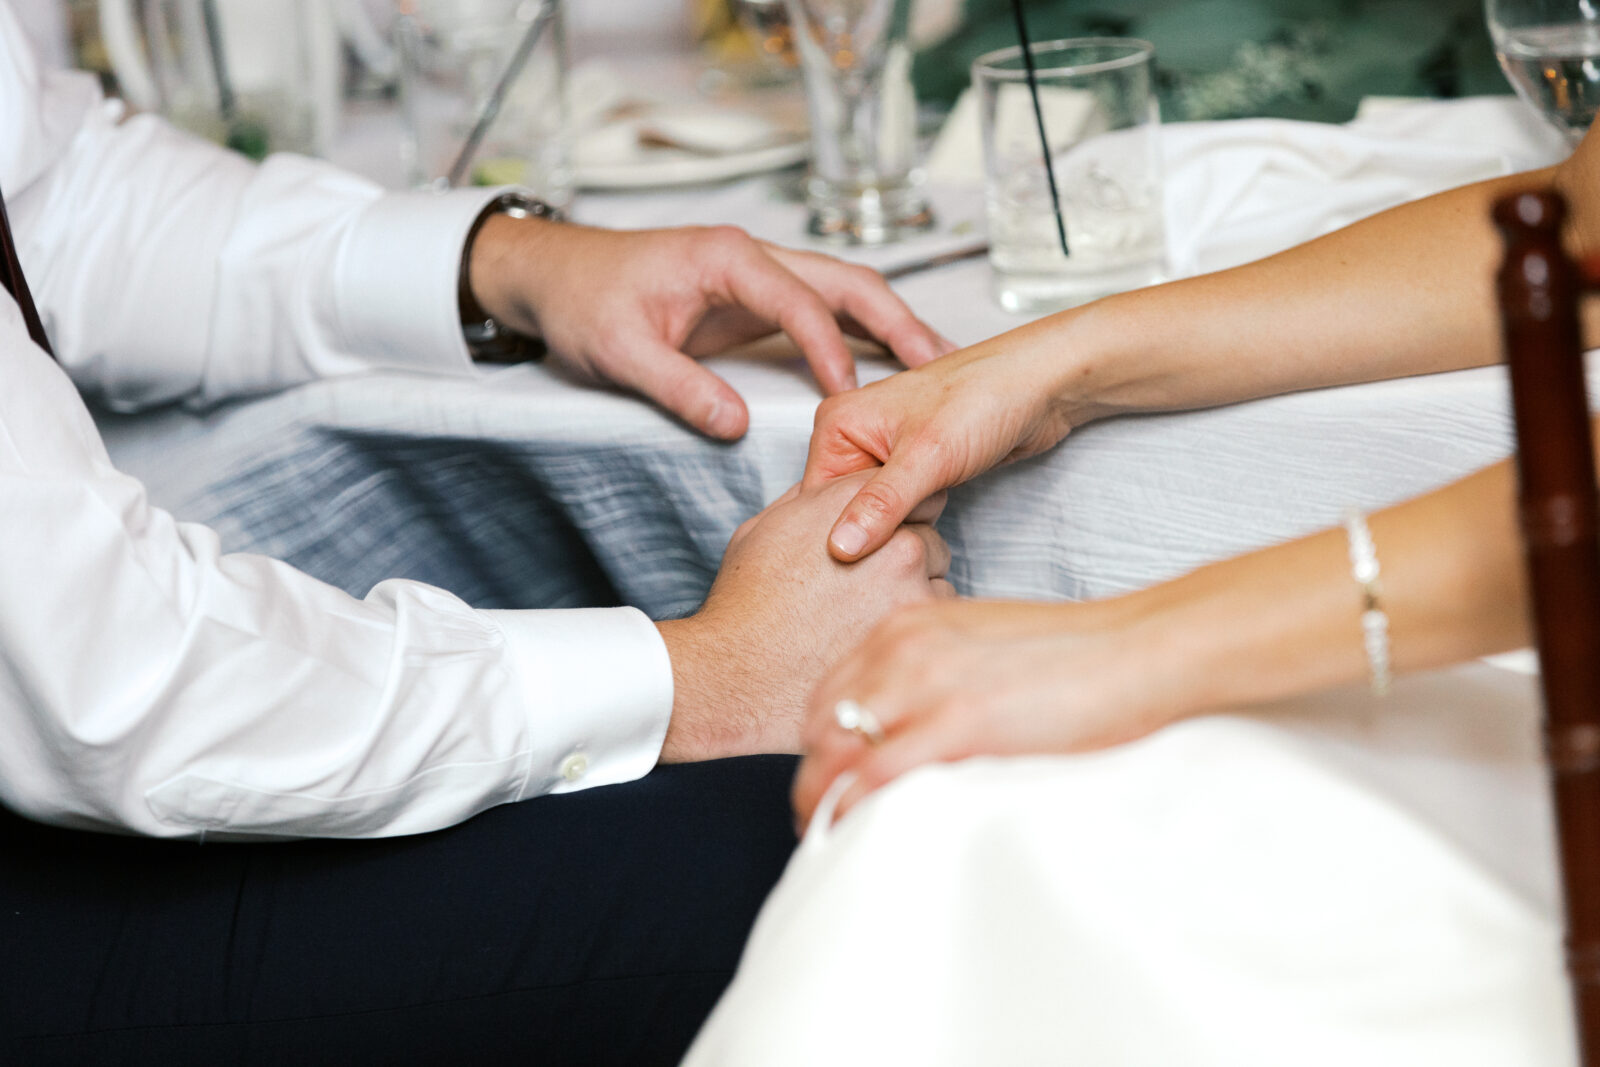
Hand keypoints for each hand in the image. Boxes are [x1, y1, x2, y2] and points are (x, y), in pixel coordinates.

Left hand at [469, 217, 954, 438]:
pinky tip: (887, 364)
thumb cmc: (583, 299)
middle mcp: (753, 258)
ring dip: (889, 327)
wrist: (555, 274)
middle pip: (846, 283)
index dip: (831, 352)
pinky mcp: (755, 297)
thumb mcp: (620, 351)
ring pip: (843, 293)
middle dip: (897, 323)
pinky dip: (860, 334)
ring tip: (935, 366)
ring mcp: (758, 275)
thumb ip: (678, 387)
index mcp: (727, 259)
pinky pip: (822, 311)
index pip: (800, 302)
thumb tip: (734, 427)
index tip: (851, 400)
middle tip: (940, 366)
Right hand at [655, 472, 954, 762]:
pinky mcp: (919, 622)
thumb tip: (829, 492)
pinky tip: (874, 639)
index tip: (879, 539)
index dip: (893, 516)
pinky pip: (938, 615)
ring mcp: (910, 577)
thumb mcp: (764, 530)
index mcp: (850, 502)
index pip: (903, 489)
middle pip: (927, 531)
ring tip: (866, 618)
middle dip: (907, 554)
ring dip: (915, 590)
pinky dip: (914, 626)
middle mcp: (889, 532)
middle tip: (869, 587)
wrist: (743, 672)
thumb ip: (807, 502)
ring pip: (937, 575)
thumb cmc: (746, 605)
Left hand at [790, 598, 1178, 828]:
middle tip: (814, 819)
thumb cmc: (1075, 655)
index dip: (818, 744)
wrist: (1140, 649)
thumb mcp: (981, 644)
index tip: (824, 780)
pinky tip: (854, 835)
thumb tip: (910, 725)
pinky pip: (874, 776)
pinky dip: (852, 811)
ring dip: (820, 801)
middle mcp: (902, 646)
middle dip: (811, 776)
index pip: (827, 692)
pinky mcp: (957, 723)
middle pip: (819, 724)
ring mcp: (925, 682)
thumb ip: (934, 673)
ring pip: (834, 753)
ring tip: (826, 837)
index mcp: (906, 626)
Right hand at [803, 324, 1088, 561]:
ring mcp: (884, 454)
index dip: (838, 530)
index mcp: (837, 425)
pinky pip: (900, 511)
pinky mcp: (914, 470)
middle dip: (872, 530)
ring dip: (897, 528)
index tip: (863, 555)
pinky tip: (932, 524)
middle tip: (902, 536)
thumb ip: (880, 505)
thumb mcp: (926, 457)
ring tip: (921, 524)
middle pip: (842, 509)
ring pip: (874, 514)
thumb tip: (840, 550)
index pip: (816, 500)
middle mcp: (854, 437)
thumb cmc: (985, 398)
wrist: (1041, 387)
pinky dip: (915, 522)